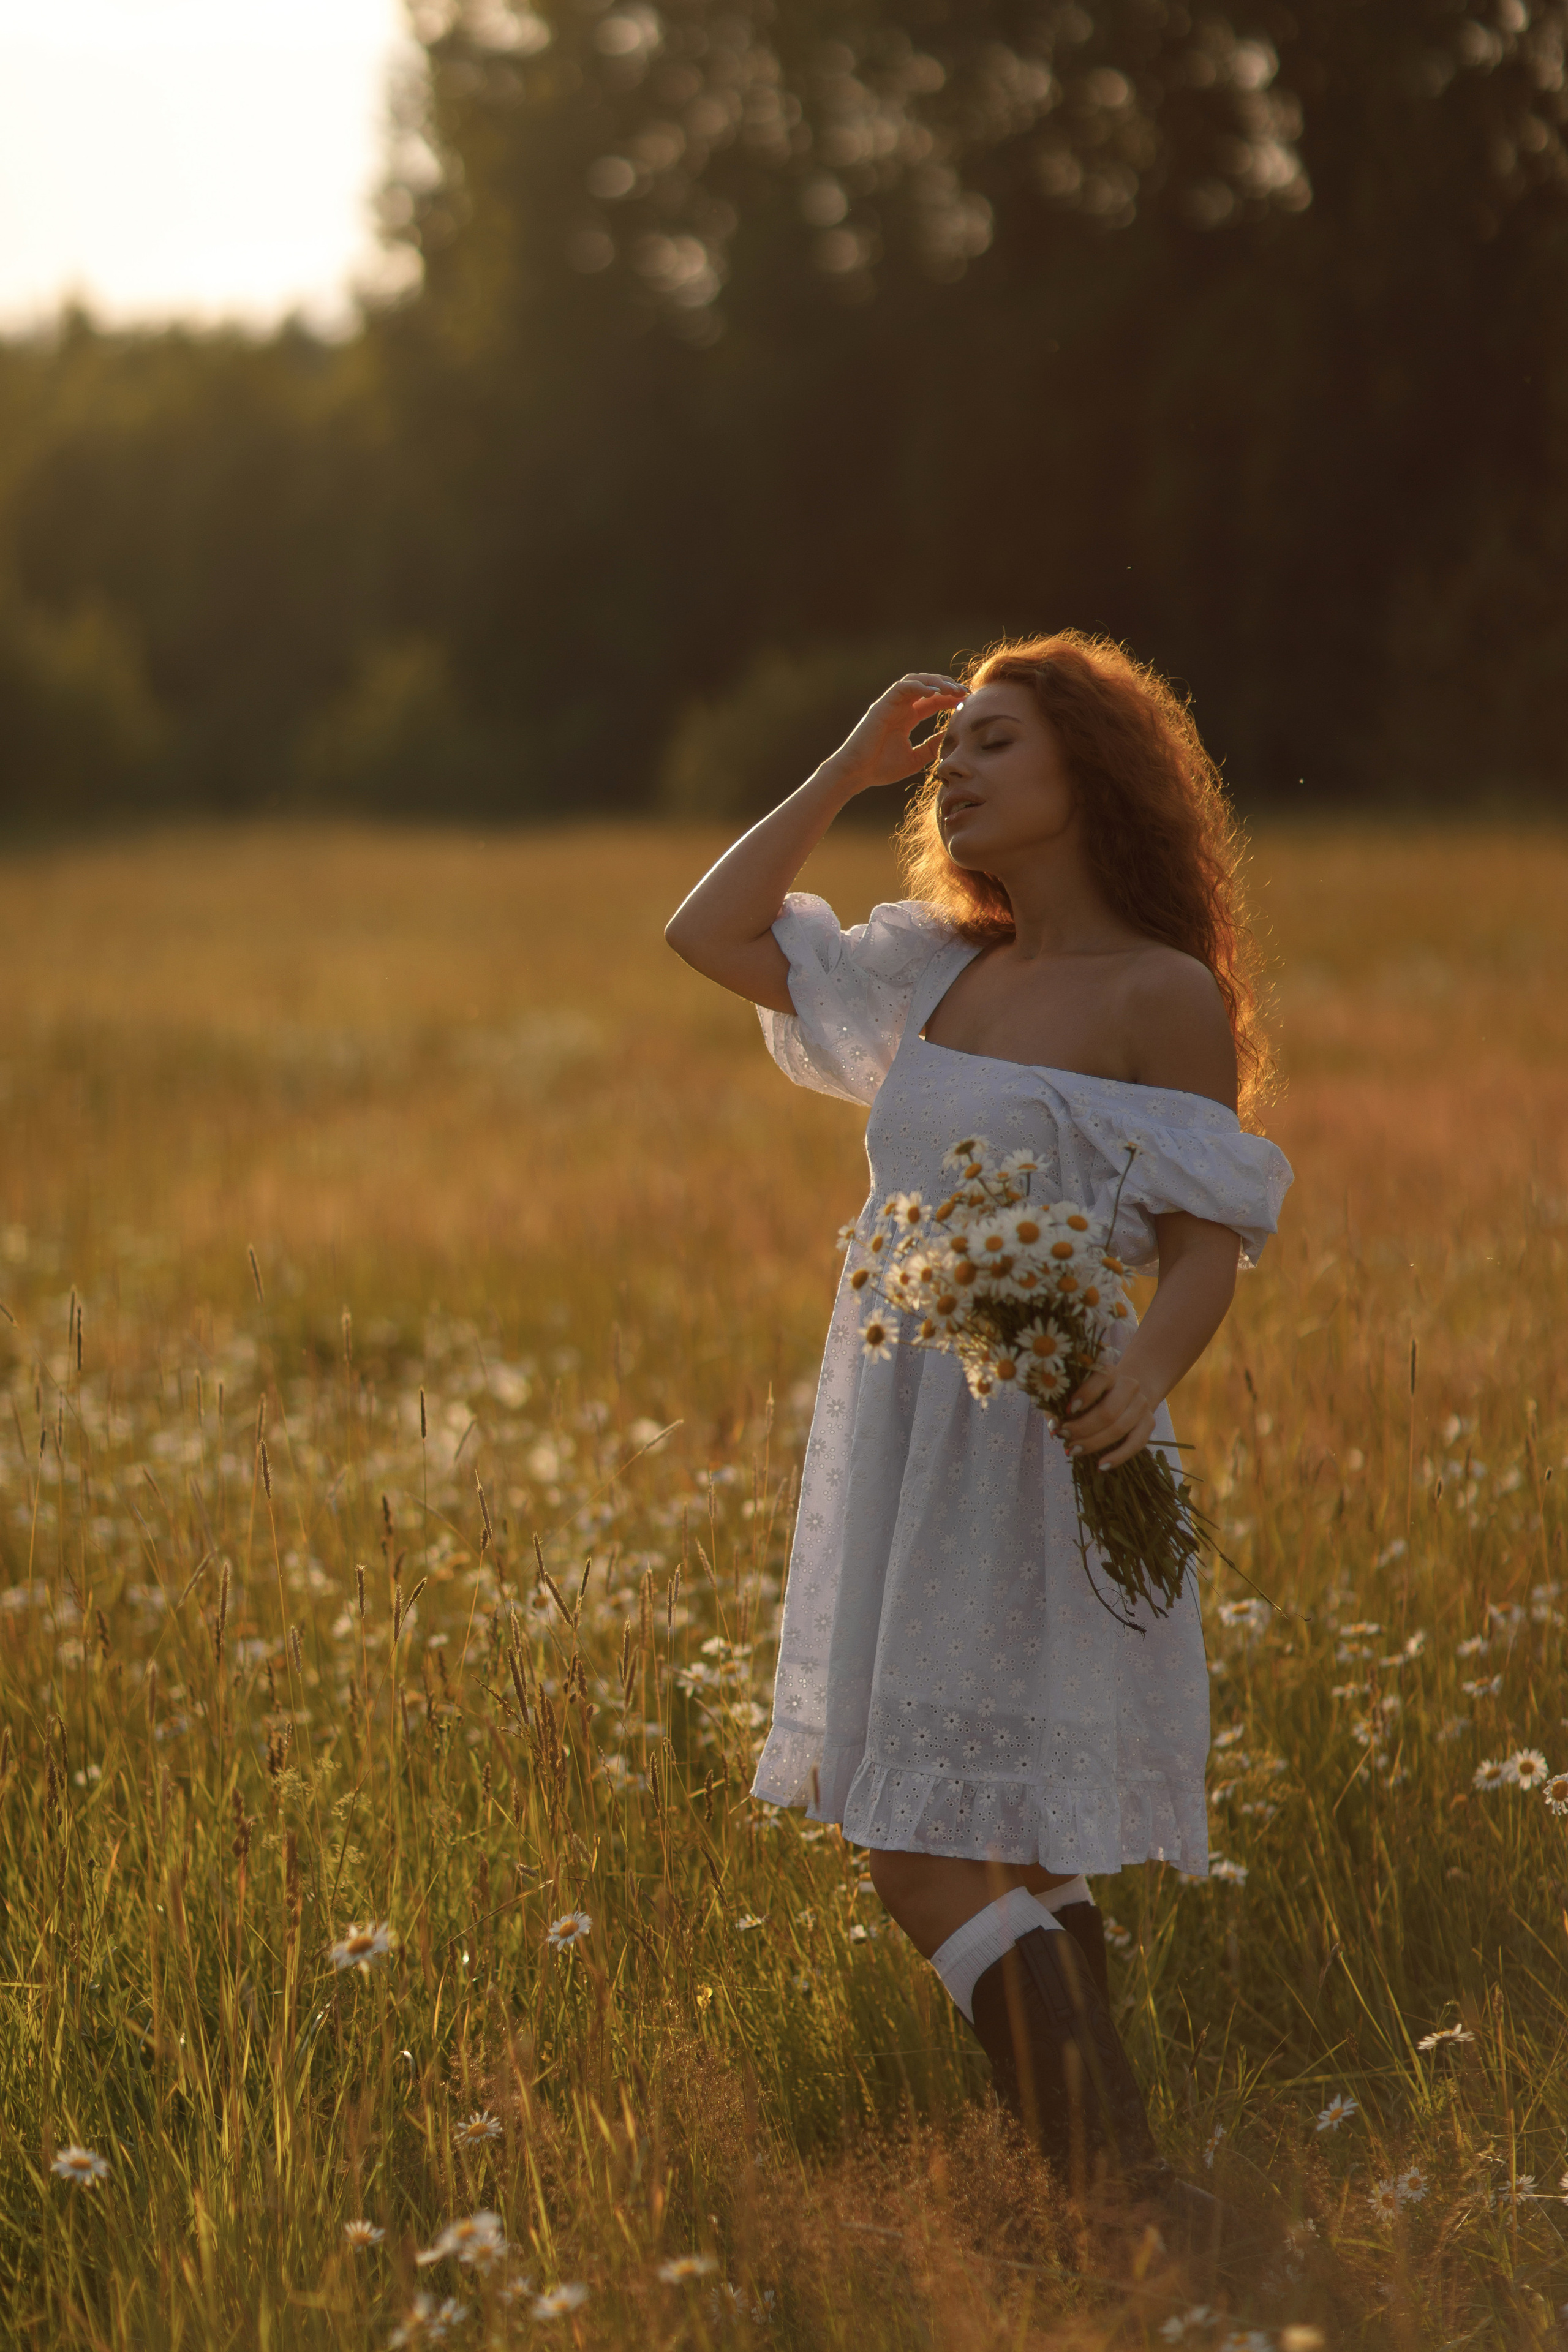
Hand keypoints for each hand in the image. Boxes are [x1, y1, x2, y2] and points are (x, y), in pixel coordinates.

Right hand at [823, 673, 966, 797]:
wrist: (856, 774)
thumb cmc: (880, 769)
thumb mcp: (915, 758)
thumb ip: (932, 746)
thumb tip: (951, 736)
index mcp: (906, 718)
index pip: (932, 701)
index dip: (950, 698)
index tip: (967, 701)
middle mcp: (899, 707)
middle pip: (927, 686)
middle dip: (947, 686)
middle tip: (965, 691)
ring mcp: (890, 704)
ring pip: (916, 681)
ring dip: (936, 681)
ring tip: (952, 689)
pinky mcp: (882, 705)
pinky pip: (902, 687)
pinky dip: (919, 686)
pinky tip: (934, 692)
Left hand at [1057, 1360, 1160, 1471]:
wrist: (1128, 1393)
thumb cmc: (1094, 1395)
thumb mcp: (1076, 1393)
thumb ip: (1060, 1407)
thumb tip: (1054, 1427)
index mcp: (1110, 1373)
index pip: (1100, 1379)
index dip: (1084, 1395)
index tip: (1068, 1410)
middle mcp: (1129, 1386)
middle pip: (1108, 1411)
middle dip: (1083, 1427)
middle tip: (1065, 1436)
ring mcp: (1141, 1405)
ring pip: (1119, 1429)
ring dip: (1094, 1443)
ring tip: (1073, 1450)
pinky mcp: (1149, 1423)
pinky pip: (1136, 1444)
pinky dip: (1118, 1457)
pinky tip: (1101, 1466)